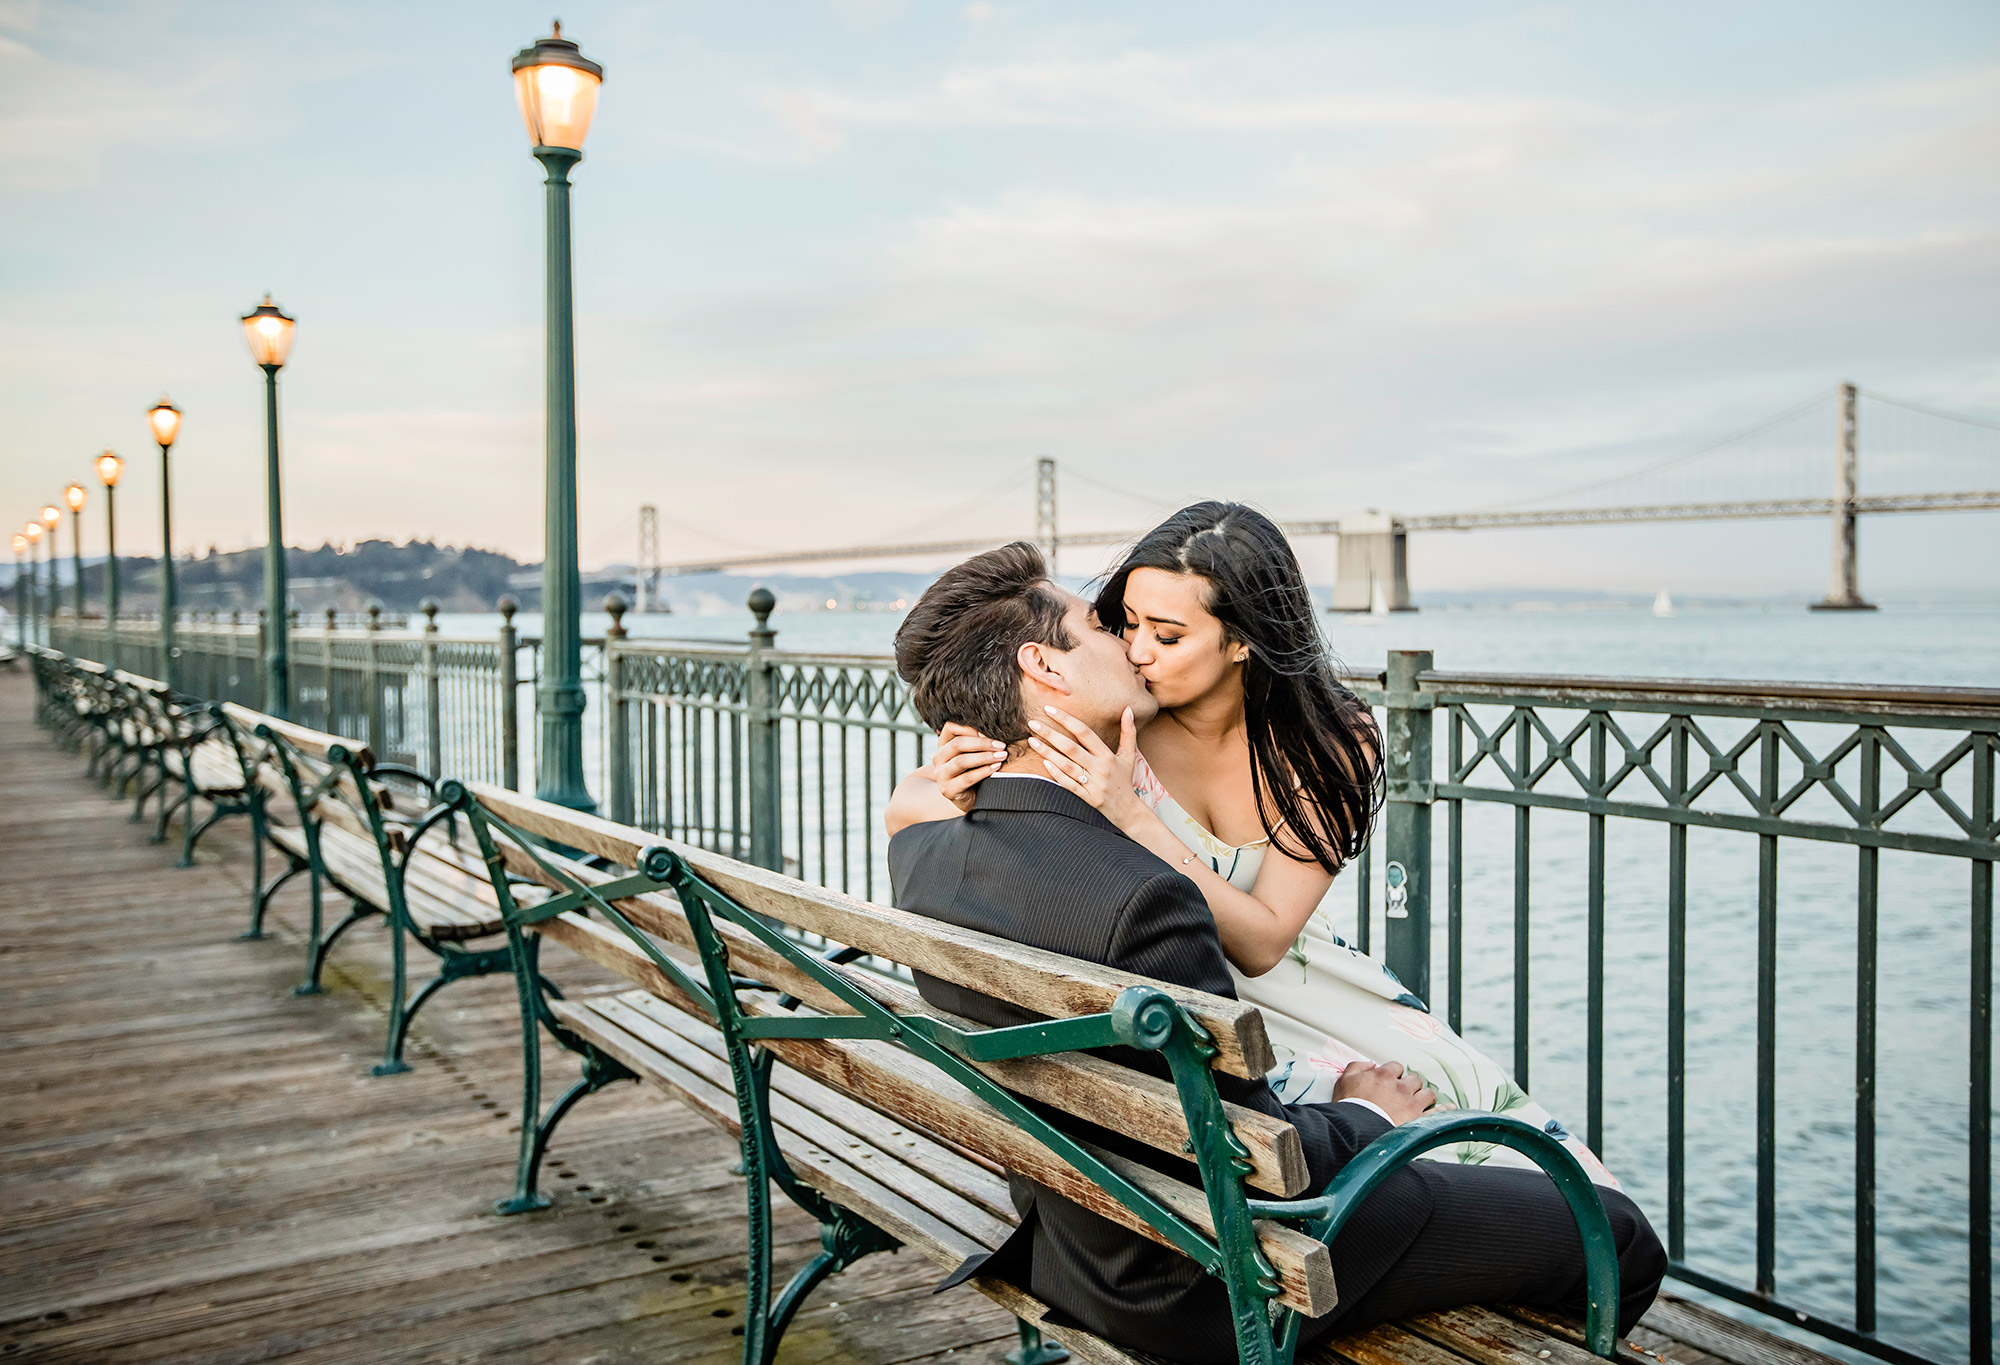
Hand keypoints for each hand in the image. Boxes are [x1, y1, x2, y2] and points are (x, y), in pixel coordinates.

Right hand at [929, 723, 1006, 812]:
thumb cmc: (972, 772)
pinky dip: (984, 771)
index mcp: (942, 746)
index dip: (969, 728)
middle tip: (1001, 745)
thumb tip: (990, 731)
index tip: (988, 732)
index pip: (950, 728)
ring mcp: (941, 775)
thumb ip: (975, 743)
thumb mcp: (971, 755)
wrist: (966, 799)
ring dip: (984, 757)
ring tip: (1002, 756)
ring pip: (962, 761)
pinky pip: (967, 778)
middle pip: (957, 744)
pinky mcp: (948, 790)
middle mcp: (938, 759)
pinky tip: (996, 767)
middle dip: (982, 743)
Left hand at [1027, 705, 1142, 825]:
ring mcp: (1092, 784)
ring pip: (1066, 765)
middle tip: (1032, 723)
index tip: (1049, 709)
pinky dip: (1056, 774)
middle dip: (1050, 734)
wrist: (1127, 810)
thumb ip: (1128, 732)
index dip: (1066, 719)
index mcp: (1107, 755)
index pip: (1084, 733)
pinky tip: (1043, 762)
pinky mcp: (1086, 797)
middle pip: (1071, 748)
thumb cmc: (1124, 779)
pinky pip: (1068, 784)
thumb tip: (1128, 709)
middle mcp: (1099, 768)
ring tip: (1031, 741)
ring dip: (1047, 752)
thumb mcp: (1129, 755)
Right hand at [1331, 1060, 1436, 1124]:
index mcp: (1384, 1076)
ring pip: (1428, 1093)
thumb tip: (1369, 1064)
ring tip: (1420, 1100)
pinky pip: (1437, 1113)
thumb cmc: (1350, 1107)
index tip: (1390, 1080)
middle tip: (1403, 1093)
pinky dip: (1445, 1110)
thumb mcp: (1344, 1080)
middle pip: (1414, 1079)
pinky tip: (1450, 1108)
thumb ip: (1357, 1067)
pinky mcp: (1417, 1121)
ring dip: (1424, 1095)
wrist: (1356, 1131)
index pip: (1396, 1067)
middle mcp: (1401, 1087)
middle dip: (1410, 1084)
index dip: (1394, 1073)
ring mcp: (1411, 1104)